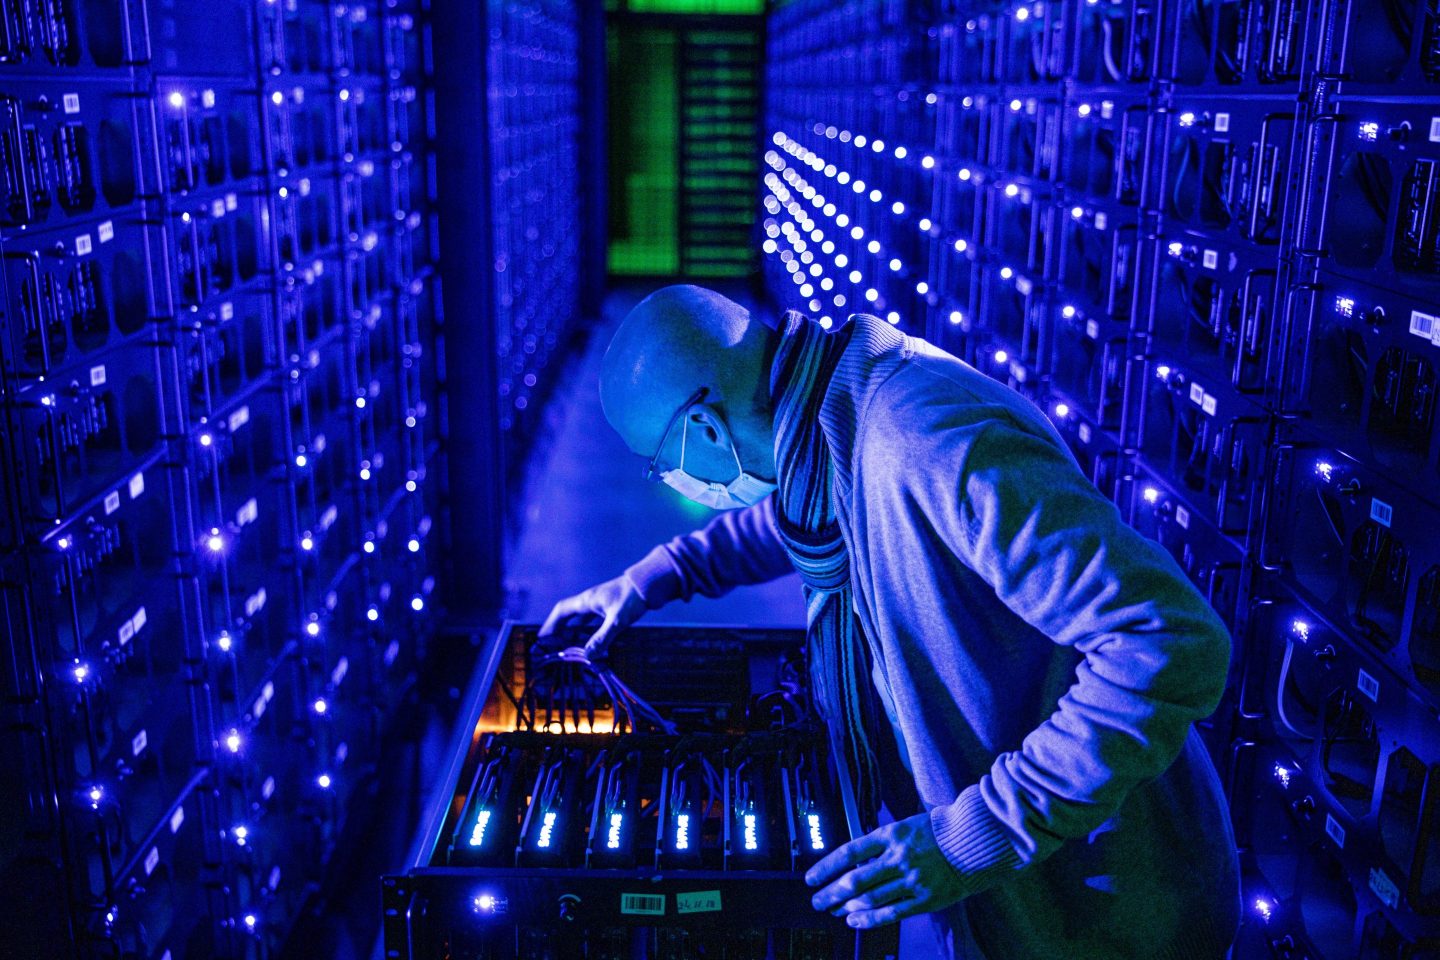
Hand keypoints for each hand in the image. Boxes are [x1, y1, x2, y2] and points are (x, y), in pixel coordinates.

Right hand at [538, 575, 647, 655]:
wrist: (651, 583)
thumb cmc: (634, 598)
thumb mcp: (618, 621)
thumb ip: (602, 638)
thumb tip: (587, 655)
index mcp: (587, 600)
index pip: (561, 611)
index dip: (550, 624)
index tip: (542, 637)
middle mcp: (590, 600)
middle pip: (568, 615)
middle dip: (559, 629)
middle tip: (553, 644)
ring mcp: (600, 603)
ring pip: (580, 618)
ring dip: (572, 630)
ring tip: (568, 645)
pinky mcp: (610, 606)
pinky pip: (592, 619)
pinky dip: (587, 629)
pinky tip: (590, 638)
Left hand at [806, 813, 966, 928]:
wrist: (975, 840)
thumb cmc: (938, 832)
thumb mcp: (905, 827)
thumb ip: (880, 843)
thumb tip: (852, 863)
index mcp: (891, 836)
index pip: (849, 853)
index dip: (827, 867)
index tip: (811, 878)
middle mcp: (898, 858)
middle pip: (855, 880)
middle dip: (831, 892)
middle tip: (817, 901)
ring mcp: (912, 880)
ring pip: (870, 898)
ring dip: (846, 906)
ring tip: (834, 911)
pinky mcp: (926, 899)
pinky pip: (892, 912)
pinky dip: (870, 918)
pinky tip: (855, 920)